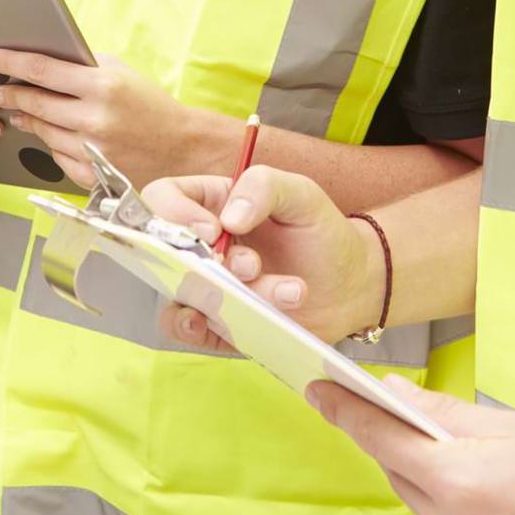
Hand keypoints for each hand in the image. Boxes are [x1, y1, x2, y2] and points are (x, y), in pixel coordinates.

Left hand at [0, 49, 214, 188]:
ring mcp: (91, 151)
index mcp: (103, 86)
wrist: (181, 149)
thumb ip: (83, 66)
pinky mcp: (91, 175)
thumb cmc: (150, 106)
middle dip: (11, 94)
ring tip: (20, 110)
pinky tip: (52, 133)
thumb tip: (40, 61)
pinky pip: (55, 155)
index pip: (42, 70)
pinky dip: (50, 143)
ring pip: (41, 131)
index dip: (11, 63)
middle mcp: (95, 119)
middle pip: (34, 103)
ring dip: (26, 119)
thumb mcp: (121, 73)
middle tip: (0, 90)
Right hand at [140, 164, 383, 344]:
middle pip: (162, 249)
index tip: (212, 230)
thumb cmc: (322, 232)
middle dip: (204, 262)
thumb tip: (227, 220)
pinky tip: (225, 321)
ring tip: (286, 292)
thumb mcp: (302, 194)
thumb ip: (263, 187)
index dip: (173, 213)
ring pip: (181, 292)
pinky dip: (195, 328)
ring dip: (223, 296)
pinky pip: (187, 328)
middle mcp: (200, 245)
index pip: (164, 197)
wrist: (352, 286)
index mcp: (212, 203)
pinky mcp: (216, 321)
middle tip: (252, 266)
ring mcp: (205, 284)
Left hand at [310, 377, 514, 514]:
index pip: (383, 441)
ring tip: (512, 487)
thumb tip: (391, 395)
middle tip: (432, 433)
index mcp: (463, 483)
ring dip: (458, 502)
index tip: (320, 391)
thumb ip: (447, 416)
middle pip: (412, 485)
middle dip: (415, 457)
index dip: (348, 413)